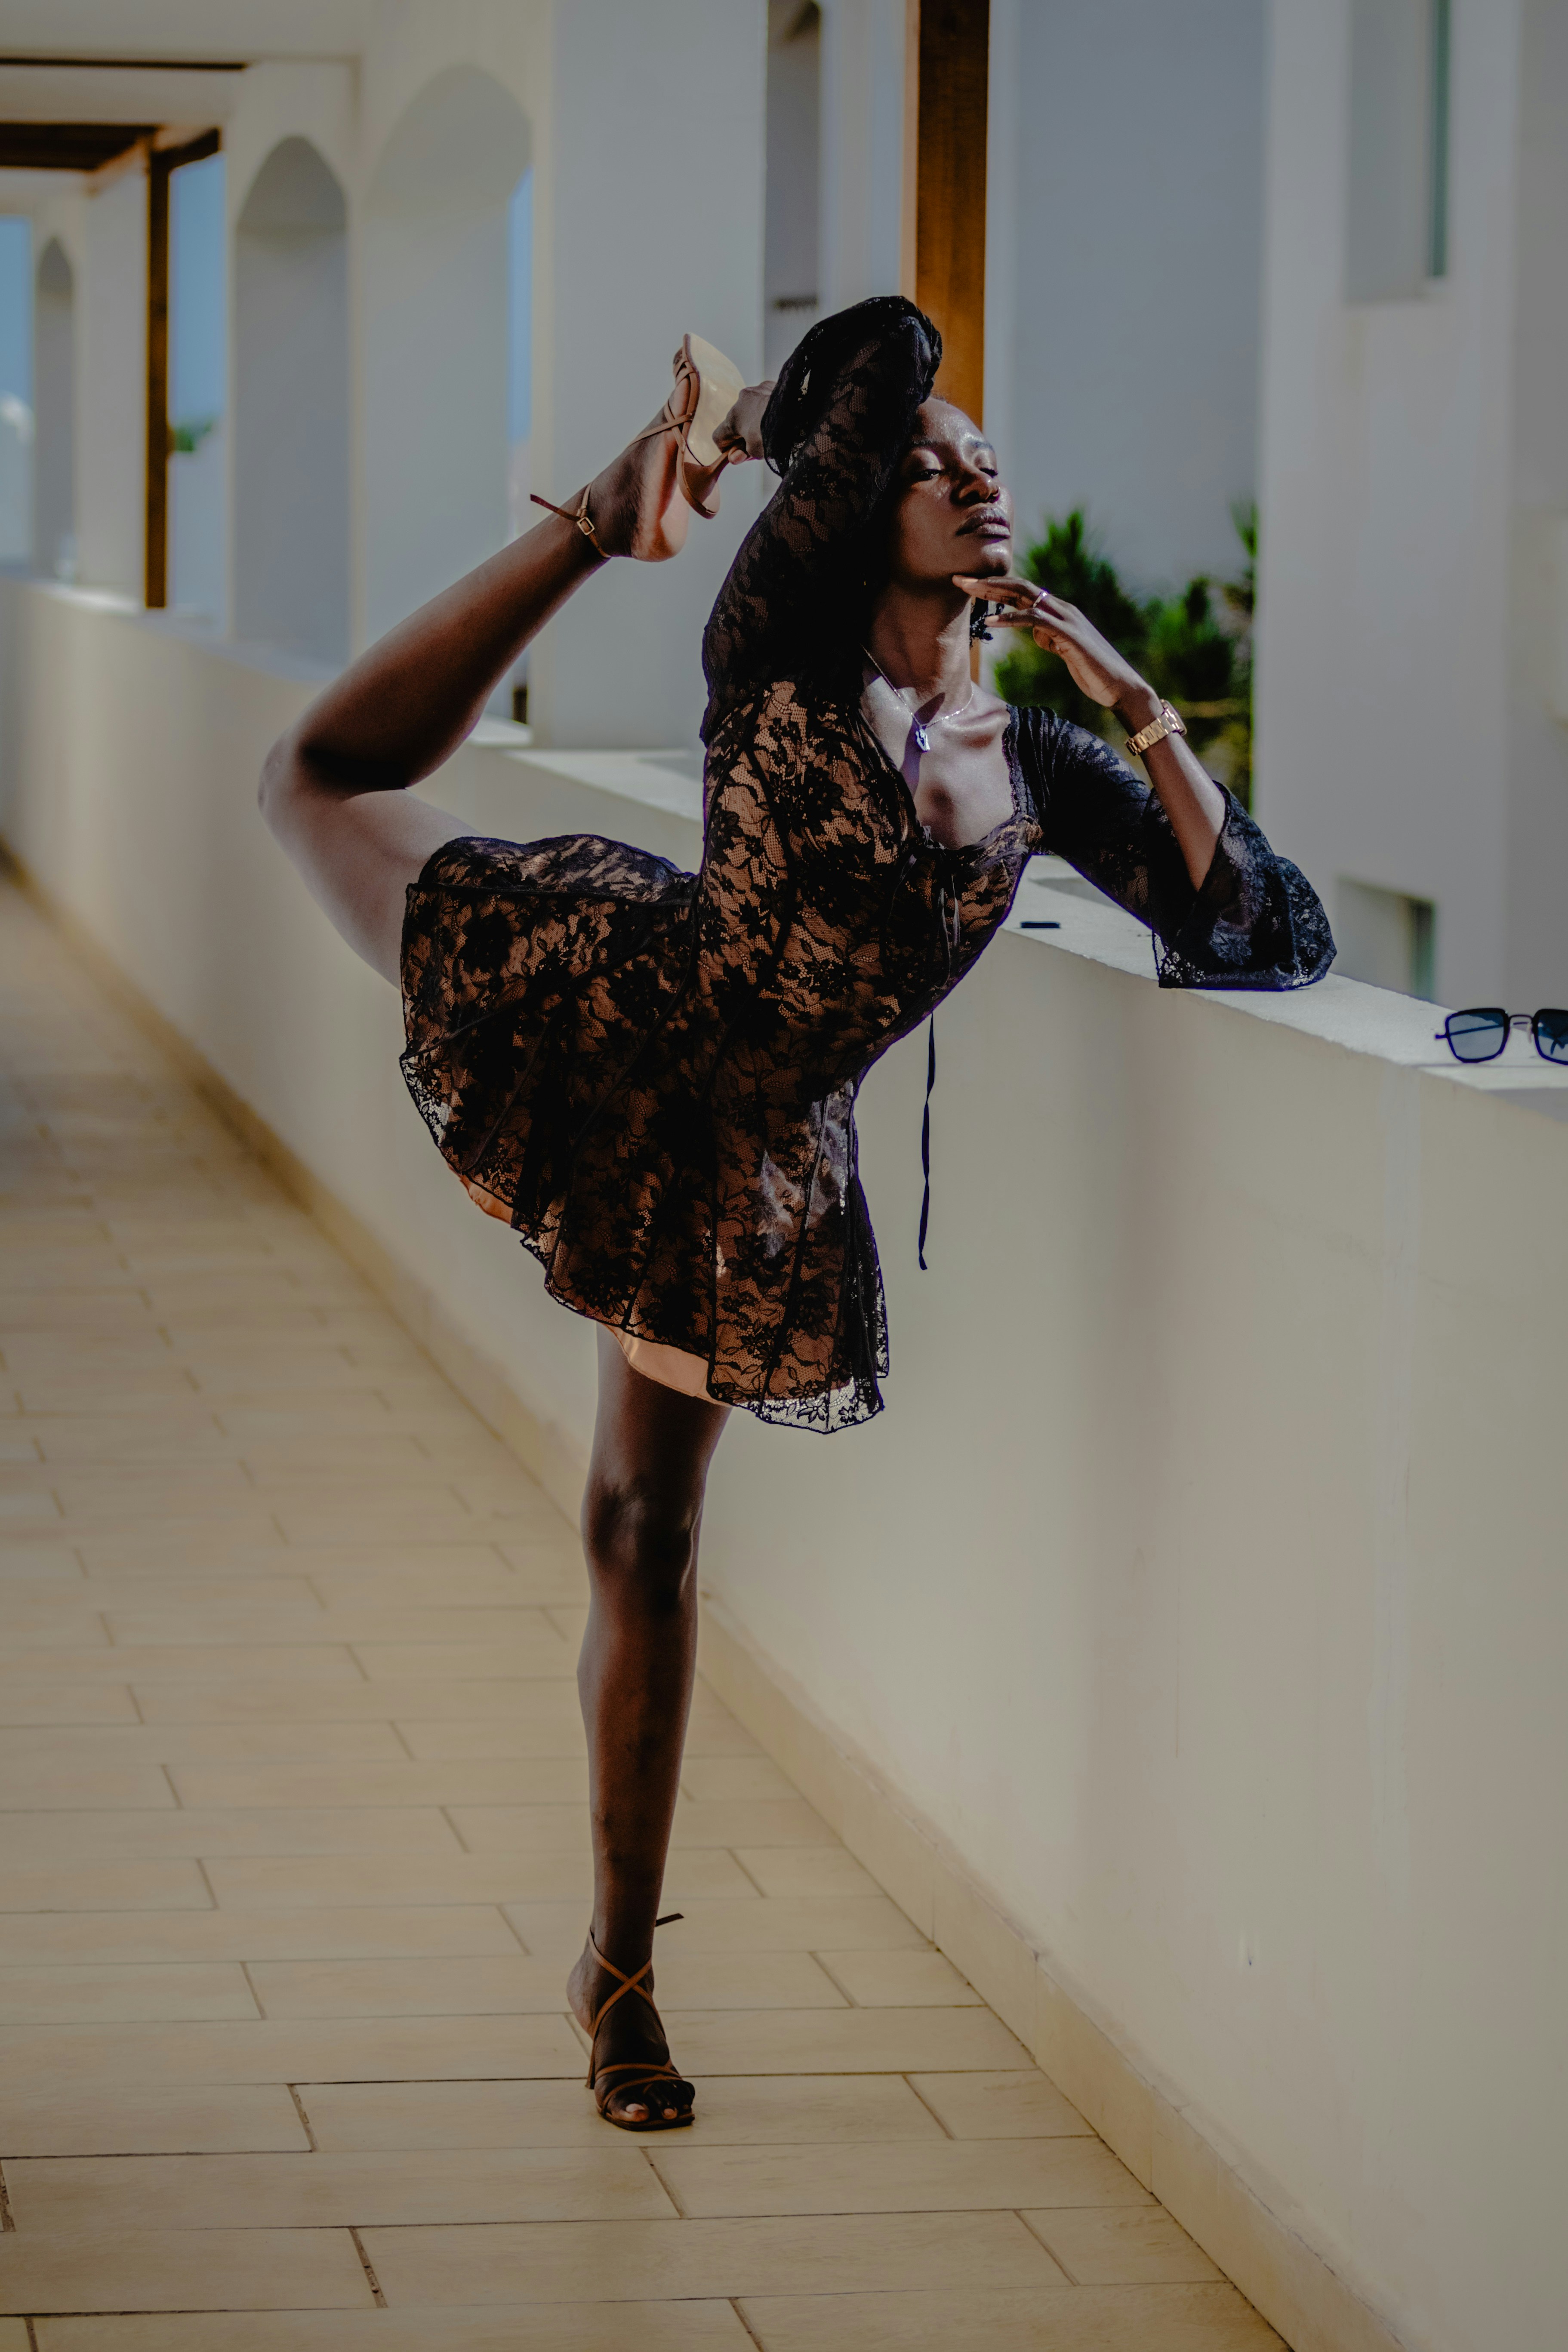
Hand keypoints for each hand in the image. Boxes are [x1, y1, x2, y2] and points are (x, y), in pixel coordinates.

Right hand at [714, 381, 775, 463]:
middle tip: (759, 444)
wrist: (798, 411)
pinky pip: (765, 398)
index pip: (718, 436)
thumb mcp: (756, 451)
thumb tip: (734, 457)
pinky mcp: (771, 385)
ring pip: (751, 408)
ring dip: (756, 419)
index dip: (726, 449)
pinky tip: (780, 415)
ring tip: (772, 429)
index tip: (738, 454)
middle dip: (744, 434)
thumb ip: (743, 455)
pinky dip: (769, 408)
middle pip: (736, 421)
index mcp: (733, 418)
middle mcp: (740, 400)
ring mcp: (756, 390)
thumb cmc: (774, 433)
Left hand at [953, 571, 1155, 722]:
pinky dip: (1010, 618)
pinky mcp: (1067, 634)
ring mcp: (1066, 619)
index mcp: (1059, 612)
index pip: (1023, 592)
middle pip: (1019, 586)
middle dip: (988, 582)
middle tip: (959, 579)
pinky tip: (990, 621)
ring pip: (1025, 595)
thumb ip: (1049, 638)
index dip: (996, 587)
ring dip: (994, 591)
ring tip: (968, 591)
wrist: (1120, 686)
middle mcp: (1062, 609)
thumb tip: (1035, 633)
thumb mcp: (1063, 650)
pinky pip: (1034, 620)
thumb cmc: (1093, 671)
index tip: (971, 587)